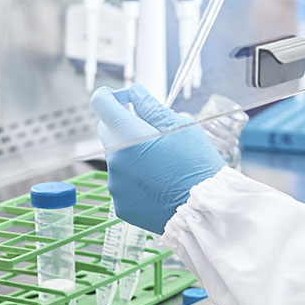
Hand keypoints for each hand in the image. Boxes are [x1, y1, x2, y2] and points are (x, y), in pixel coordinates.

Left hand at [91, 84, 224, 234]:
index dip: (111, 96)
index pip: (101, 103)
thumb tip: (135, 94)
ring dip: (131, 154)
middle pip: (107, 130)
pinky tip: (157, 184)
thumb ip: (152, 107)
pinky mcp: (120, 204)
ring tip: (161, 164)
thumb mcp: (180, 127)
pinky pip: (122, 182)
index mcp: (129, 136)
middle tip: (152, 132)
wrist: (203, 210)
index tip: (124, 98)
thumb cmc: (196, 166)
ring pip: (116, 158)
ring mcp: (116, 184)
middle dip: (124, 125)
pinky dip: (135, 179)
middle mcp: (115, 160)